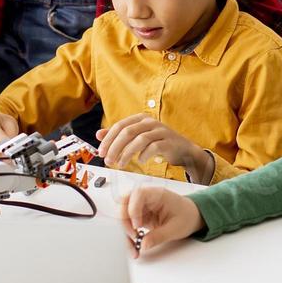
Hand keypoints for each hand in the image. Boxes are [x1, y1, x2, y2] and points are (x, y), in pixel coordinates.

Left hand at [97, 114, 211, 181]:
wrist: (182, 150)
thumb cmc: (158, 143)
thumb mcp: (137, 137)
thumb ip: (118, 135)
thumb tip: (99, 134)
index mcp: (140, 118)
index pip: (120, 126)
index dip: (108, 139)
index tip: (101, 152)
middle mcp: (150, 122)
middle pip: (127, 132)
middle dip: (115, 147)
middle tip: (108, 161)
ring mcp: (160, 131)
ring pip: (139, 139)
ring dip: (127, 153)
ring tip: (120, 164)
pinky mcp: (169, 141)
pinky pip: (154, 147)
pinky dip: (144, 155)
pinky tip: (141, 161)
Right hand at [118, 187, 203, 258]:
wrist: (192, 216)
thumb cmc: (187, 216)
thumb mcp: (175, 229)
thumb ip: (158, 236)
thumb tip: (143, 245)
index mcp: (157, 195)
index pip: (137, 195)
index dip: (133, 209)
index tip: (137, 226)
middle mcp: (146, 199)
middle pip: (125, 204)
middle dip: (125, 223)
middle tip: (134, 238)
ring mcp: (142, 207)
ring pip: (124, 217)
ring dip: (125, 233)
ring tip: (133, 248)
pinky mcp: (140, 216)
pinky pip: (128, 225)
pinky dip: (129, 237)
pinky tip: (134, 247)